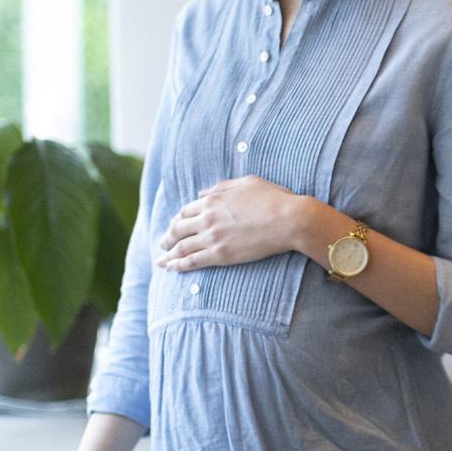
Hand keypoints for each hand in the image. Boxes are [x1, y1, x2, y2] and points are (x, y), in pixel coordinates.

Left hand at [156, 175, 313, 271]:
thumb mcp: (246, 183)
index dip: (178, 220)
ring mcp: (212, 237)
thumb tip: (202, 193)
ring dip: (169, 254)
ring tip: (162, 260)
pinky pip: (193, 261)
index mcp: (213, 199)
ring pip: (182, 246)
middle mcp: (208, 217)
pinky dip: (179, 265)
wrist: (289, 219)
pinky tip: (172, 268)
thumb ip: (221, 187)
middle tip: (163, 244)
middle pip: (178, 229)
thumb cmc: (274, 198)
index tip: (175, 226)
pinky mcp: (220, 254)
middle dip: (168, 237)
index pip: (186, 211)